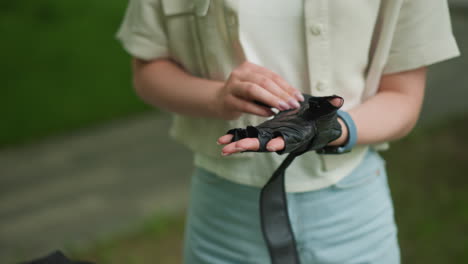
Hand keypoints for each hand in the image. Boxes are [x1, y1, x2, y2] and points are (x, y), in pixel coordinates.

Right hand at [214, 61, 304, 119]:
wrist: (218, 101)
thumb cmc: (242, 95)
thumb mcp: (256, 87)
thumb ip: (271, 89)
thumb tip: (294, 97)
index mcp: (249, 67)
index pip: (272, 76)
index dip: (287, 87)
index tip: (298, 97)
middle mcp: (239, 74)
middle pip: (264, 81)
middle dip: (281, 93)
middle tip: (293, 104)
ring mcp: (232, 86)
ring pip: (254, 90)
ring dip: (271, 99)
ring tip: (284, 108)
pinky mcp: (228, 100)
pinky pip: (245, 105)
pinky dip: (259, 109)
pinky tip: (269, 113)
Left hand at [218, 95, 343, 155]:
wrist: (315, 124)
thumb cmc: (322, 118)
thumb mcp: (326, 110)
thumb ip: (330, 105)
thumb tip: (338, 99)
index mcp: (296, 134)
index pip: (288, 140)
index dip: (280, 143)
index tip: (272, 146)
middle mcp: (281, 138)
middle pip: (265, 144)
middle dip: (250, 145)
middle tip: (234, 148)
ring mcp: (271, 136)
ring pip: (253, 141)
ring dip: (238, 144)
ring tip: (223, 146)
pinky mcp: (264, 132)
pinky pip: (248, 135)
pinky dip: (236, 137)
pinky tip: (223, 139)